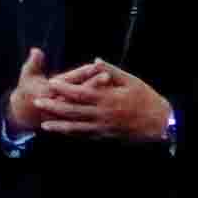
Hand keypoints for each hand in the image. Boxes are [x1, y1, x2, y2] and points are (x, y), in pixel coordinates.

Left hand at [34, 62, 175, 139]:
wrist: (160, 122)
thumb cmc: (146, 98)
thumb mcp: (131, 81)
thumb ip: (111, 71)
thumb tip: (95, 61)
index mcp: (107, 98)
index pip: (80, 92)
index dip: (64, 88)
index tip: (50, 82)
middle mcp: (102, 113)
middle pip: (73, 110)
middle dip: (54, 106)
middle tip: (37, 102)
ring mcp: (104, 127)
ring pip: (77, 127)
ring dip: (59, 126)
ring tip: (44, 125)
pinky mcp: (107, 136)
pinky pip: (87, 136)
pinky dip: (73, 136)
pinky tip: (63, 134)